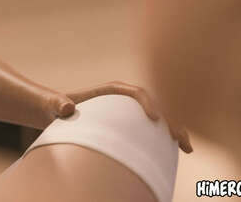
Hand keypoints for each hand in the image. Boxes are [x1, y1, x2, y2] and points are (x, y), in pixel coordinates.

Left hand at [46, 81, 192, 153]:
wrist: (57, 113)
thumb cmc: (55, 106)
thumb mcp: (53, 104)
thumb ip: (57, 103)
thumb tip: (67, 108)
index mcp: (111, 90)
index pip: (135, 92)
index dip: (148, 103)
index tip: (154, 118)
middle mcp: (126, 98)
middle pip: (156, 103)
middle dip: (171, 117)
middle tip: (180, 138)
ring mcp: (132, 111)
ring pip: (161, 117)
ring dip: (177, 129)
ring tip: (187, 147)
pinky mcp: (134, 123)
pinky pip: (157, 129)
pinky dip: (170, 137)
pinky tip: (182, 150)